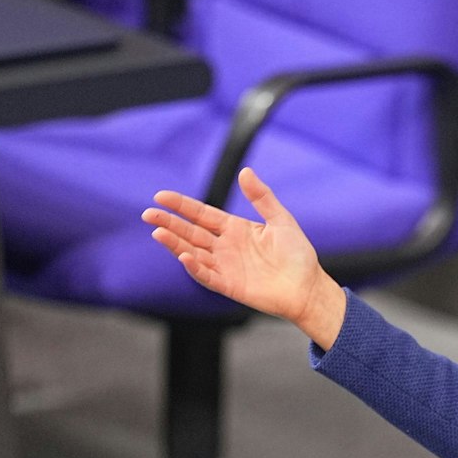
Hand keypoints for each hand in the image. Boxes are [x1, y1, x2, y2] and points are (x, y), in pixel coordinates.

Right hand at [142, 168, 346, 347]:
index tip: (161, 196)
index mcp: (234, 228)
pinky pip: (207, 276)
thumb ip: (261, 197)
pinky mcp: (229, 286)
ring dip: (175, 243)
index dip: (181, 205)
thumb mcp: (280, 219)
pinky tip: (184, 256)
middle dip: (169, 223)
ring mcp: (225, 266)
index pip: (201, 214)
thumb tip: (245, 171)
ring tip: (157, 232)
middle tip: (148, 214)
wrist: (308, 287)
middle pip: (190, 232)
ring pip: (193, 252)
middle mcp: (225, 247)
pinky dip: (194, 267)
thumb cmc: (298, 254)